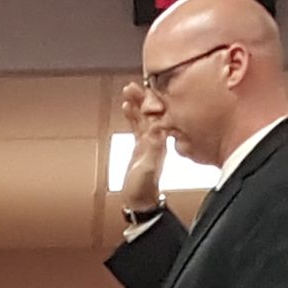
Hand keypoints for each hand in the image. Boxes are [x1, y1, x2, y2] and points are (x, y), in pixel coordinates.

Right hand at [118, 86, 167, 214]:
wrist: (139, 201)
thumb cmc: (143, 188)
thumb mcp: (148, 168)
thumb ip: (153, 149)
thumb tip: (157, 129)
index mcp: (159, 142)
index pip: (156, 115)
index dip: (150, 102)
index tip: (144, 90)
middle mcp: (156, 139)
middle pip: (150, 112)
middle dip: (142, 98)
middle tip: (132, 86)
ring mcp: (148, 141)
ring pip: (143, 116)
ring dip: (137, 103)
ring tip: (128, 90)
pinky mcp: (140, 146)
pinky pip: (136, 125)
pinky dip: (132, 115)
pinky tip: (128, 107)